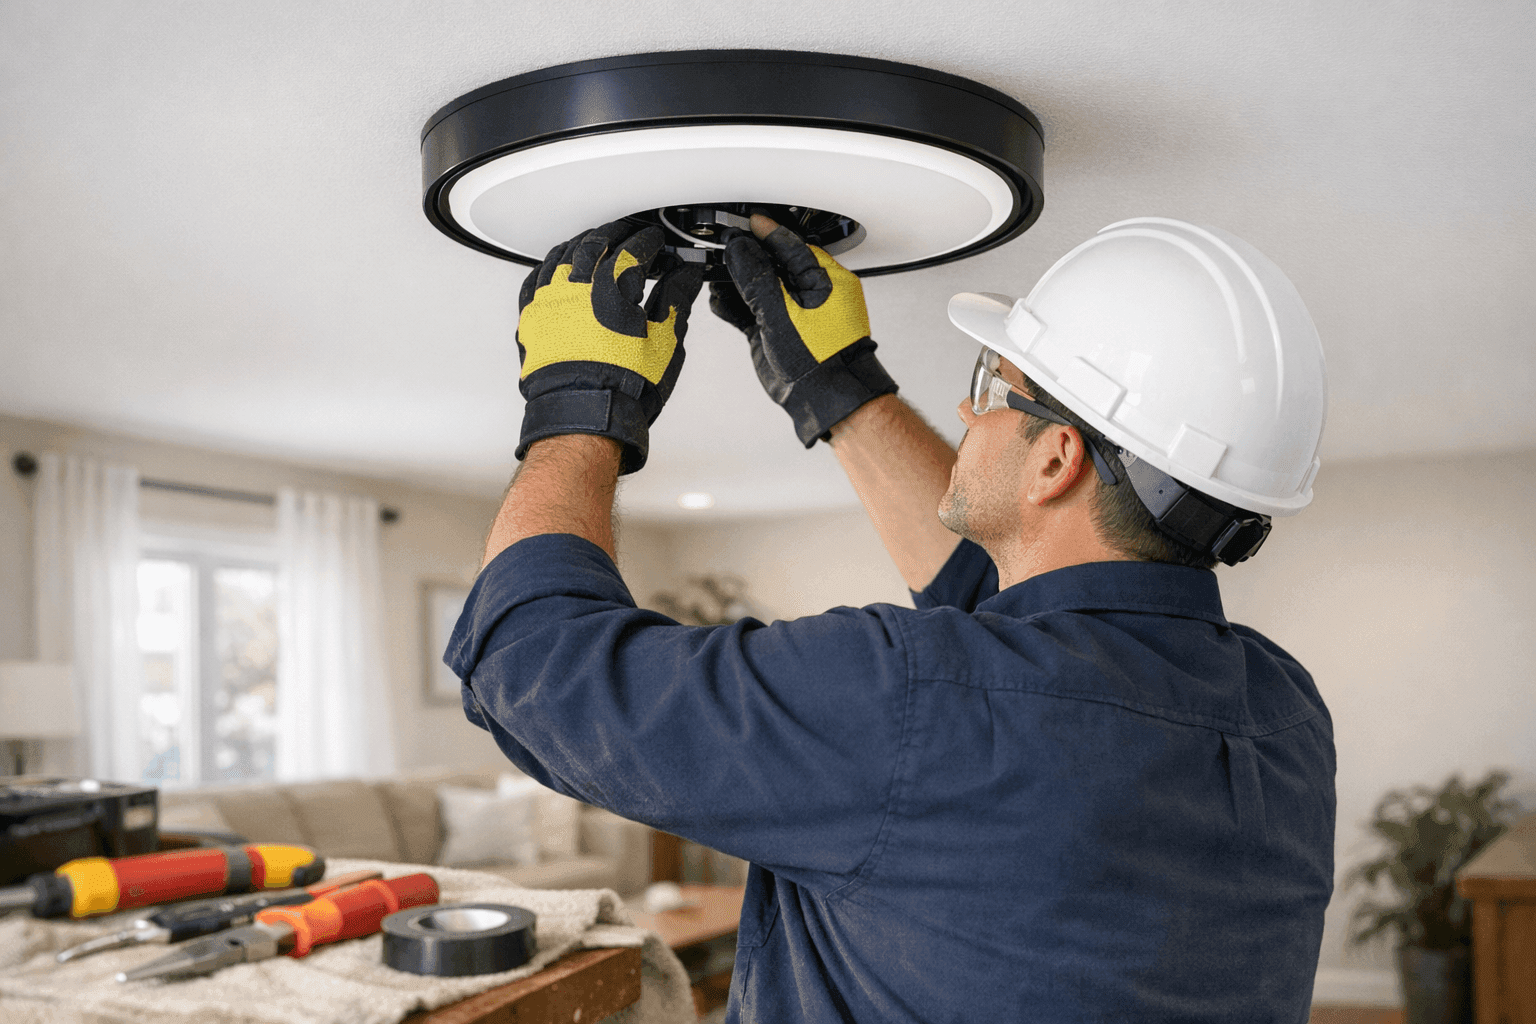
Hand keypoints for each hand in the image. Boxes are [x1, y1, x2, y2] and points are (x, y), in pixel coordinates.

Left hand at [516, 221, 702, 473]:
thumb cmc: (624, 388)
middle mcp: (576, 287)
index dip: (651, 241)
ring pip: (563, 255)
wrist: (584, 417)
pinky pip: (535, 279)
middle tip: (632, 232)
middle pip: (597, 242)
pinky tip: (557, 265)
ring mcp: (549, 301)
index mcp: (612, 287)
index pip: (635, 248)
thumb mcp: (665, 341)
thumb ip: (676, 298)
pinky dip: (550, 266)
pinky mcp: (532, 320)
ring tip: (597, 241)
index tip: (659, 243)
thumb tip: (686, 274)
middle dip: (618, 233)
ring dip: (583, 244)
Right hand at [709, 215, 897, 446]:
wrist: (825, 398)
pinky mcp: (775, 330)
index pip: (789, 245)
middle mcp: (808, 292)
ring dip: (735, 282)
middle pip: (771, 263)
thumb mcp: (783, 310)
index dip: (764, 233)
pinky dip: (733, 305)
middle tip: (723, 248)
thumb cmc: (823, 357)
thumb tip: (740, 248)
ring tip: (715, 274)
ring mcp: (791, 312)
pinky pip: (750, 310)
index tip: (744, 224)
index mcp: (824, 278)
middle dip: (745, 257)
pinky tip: (719, 300)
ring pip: (758, 286)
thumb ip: (757, 278)